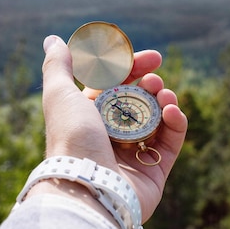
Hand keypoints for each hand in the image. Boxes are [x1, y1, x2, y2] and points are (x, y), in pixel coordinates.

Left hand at [38, 35, 186, 222]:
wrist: (87, 188)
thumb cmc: (71, 138)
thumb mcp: (60, 95)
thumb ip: (58, 66)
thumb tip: (53, 40)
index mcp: (90, 116)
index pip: (117, 85)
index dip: (135, 69)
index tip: (153, 58)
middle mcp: (111, 135)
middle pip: (139, 101)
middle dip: (151, 85)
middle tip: (155, 80)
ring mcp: (133, 153)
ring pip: (157, 120)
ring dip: (165, 102)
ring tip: (165, 96)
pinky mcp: (153, 171)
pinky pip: (171, 143)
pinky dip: (176, 125)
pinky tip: (172, 113)